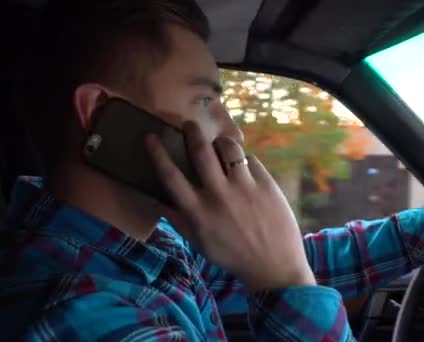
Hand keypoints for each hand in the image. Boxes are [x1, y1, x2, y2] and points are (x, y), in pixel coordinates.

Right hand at [146, 121, 314, 290]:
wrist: (274, 266)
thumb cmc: (232, 255)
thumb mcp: (199, 242)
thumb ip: (178, 219)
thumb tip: (156, 201)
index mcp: (198, 212)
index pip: (170, 176)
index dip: (157, 153)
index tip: (150, 137)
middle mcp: (219, 195)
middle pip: (200, 151)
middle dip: (192, 131)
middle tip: (189, 124)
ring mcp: (244, 188)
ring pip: (228, 147)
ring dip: (221, 142)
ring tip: (220, 145)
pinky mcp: (266, 184)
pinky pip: (251, 159)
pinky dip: (245, 161)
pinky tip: (244, 170)